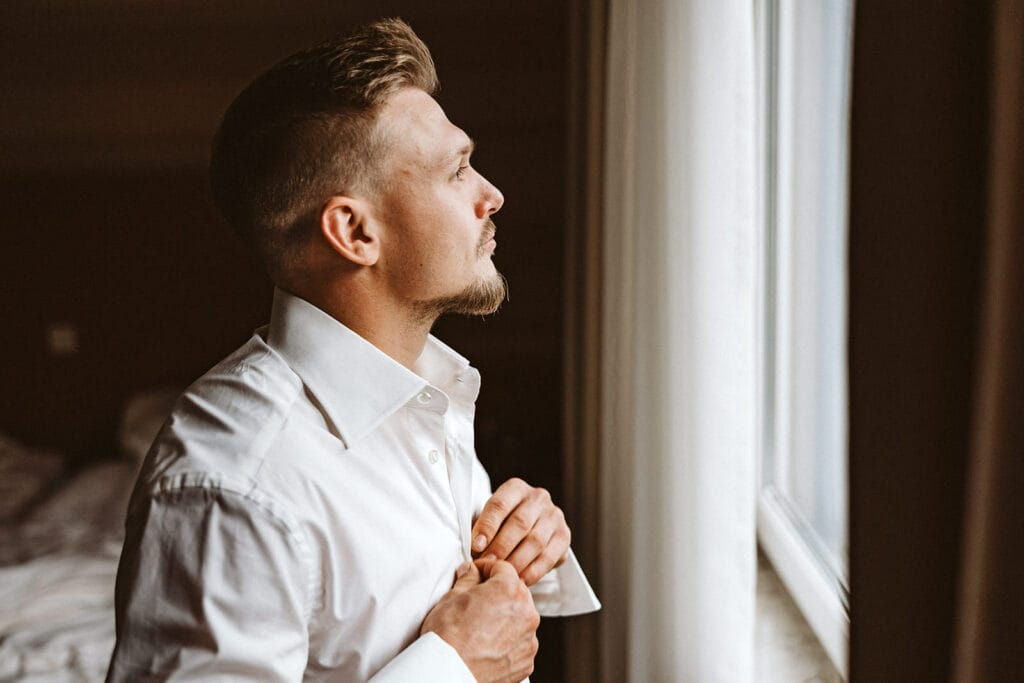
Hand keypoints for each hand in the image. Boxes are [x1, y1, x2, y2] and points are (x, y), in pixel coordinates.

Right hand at [421, 559, 539, 682]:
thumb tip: (471, 571)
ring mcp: (529, 639)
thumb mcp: (452, 596)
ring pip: (520, 619)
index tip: (477, 574)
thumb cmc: (448, 636)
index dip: (486, 568)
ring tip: (482, 628)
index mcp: (510, 590)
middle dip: (498, 594)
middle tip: (477, 602)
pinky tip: (489, 645)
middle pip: (516, 593)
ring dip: (506, 618)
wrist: (448, 672)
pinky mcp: (526, 661)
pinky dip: (508, 642)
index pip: (503, 568)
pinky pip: (520, 643)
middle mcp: (527, 613)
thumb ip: (468, 578)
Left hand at [471, 478, 570, 585]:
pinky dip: (532, 572)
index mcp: (515, 488)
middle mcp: (538, 498)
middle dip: (501, 547)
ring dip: (516, 562)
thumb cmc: (502, 525)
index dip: (487, 526)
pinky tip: (520, 580)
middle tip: (487, 564)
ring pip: (535, 541)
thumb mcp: (489, 519)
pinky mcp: (564, 536)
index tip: (476, 546)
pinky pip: (549, 557)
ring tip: (502, 575)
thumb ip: (480, 530)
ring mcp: (554, 516)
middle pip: (520, 523)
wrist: (530, 528)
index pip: (500, 504)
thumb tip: (472, 551)